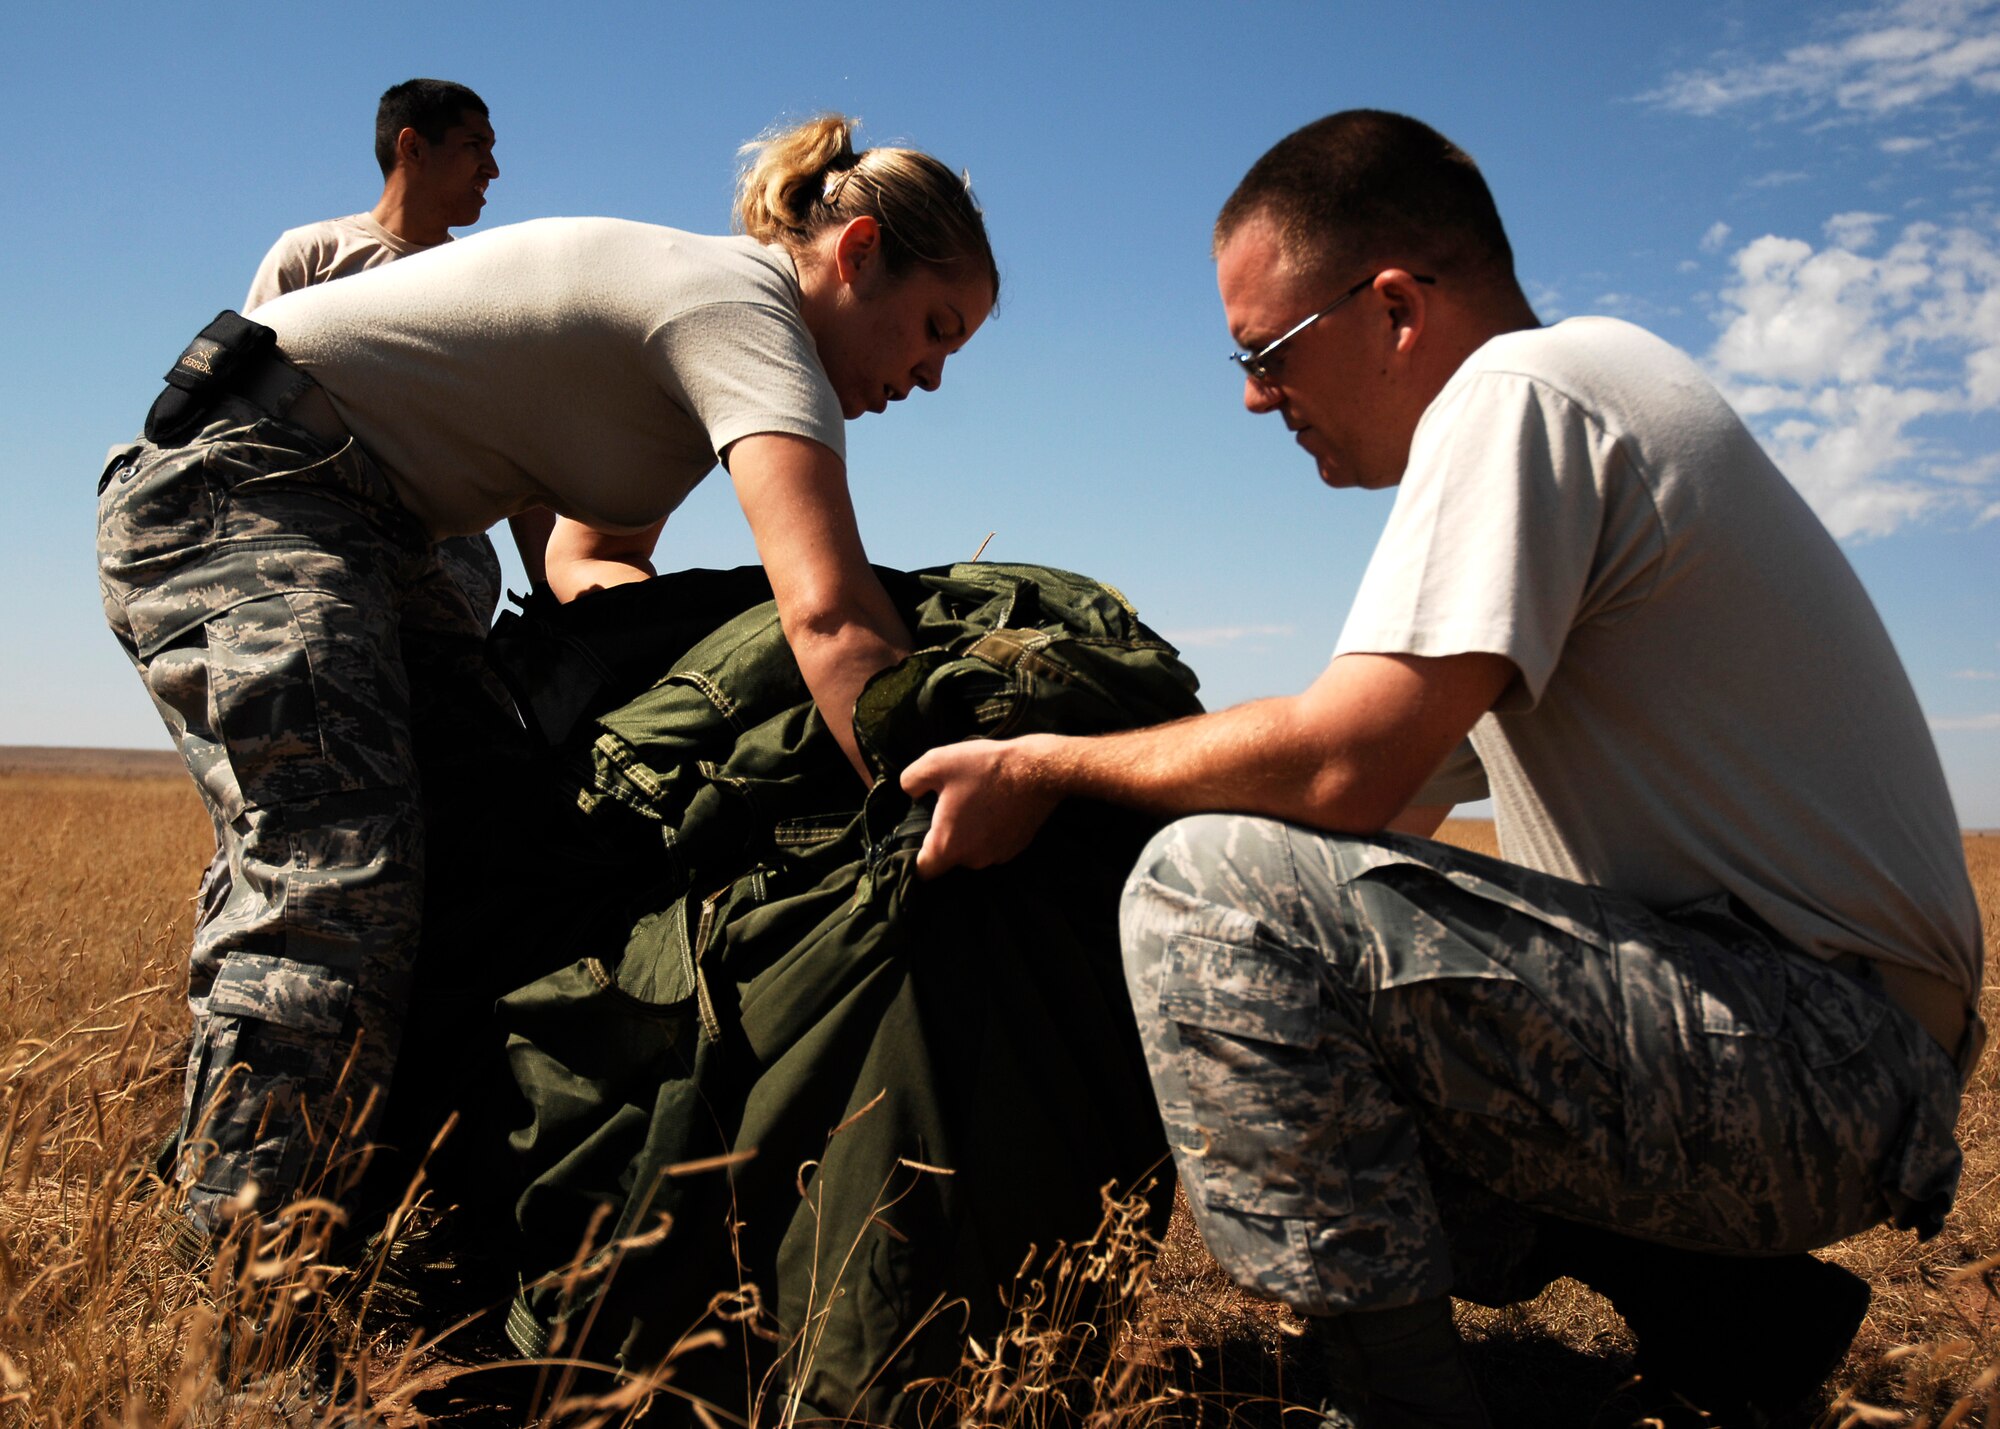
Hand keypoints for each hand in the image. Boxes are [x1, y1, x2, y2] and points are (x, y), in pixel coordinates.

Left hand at [899, 735, 1062, 878]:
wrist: (1039, 771)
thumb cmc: (984, 768)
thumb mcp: (936, 762)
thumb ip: (911, 781)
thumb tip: (911, 793)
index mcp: (948, 846)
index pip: (922, 871)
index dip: (915, 857)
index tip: (918, 837)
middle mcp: (972, 860)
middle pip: (948, 858)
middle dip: (945, 836)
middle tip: (949, 807)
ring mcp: (997, 856)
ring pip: (972, 851)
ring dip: (970, 833)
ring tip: (975, 802)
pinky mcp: (1016, 848)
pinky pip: (992, 844)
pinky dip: (990, 831)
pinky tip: (995, 806)